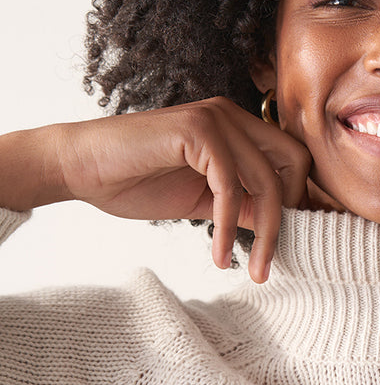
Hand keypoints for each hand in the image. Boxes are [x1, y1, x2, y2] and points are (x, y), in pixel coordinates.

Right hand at [3, 98, 310, 282]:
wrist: (80, 168)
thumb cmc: (136, 182)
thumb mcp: (203, 200)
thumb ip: (243, 205)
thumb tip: (281, 224)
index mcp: (237, 126)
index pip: (294, 160)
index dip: (294, 202)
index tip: (281, 245)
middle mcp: (232, 115)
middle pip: (294, 163)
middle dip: (288, 216)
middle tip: (270, 260)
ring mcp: (215, 117)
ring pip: (266, 178)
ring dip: (265, 233)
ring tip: (252, 270)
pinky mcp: (196, 130)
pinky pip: (230, 186)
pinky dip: (229, 227)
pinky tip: (219, 255)